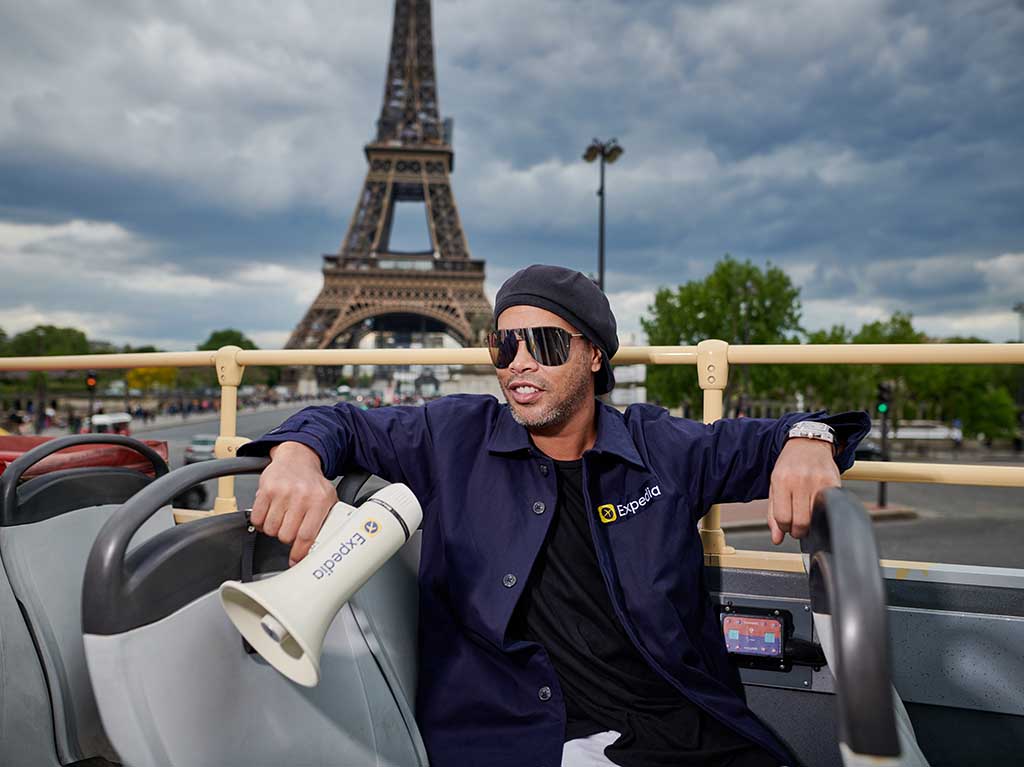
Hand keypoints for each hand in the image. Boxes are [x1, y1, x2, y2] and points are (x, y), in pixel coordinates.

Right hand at [250, 441, 337, 565]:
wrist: (297, 459)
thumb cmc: (312, 483)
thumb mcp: (328, 499)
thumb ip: (327, 521)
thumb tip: (322, 548)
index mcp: (319, 500)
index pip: (307, 535)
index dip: (299, 553)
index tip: (295, 560)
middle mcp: (301, 496)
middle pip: (286, 535)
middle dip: (286, 537)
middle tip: (290, 529)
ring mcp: (282, 492)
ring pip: (270, 529)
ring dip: (274, 529)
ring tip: (281, 519)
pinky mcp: (265, 489)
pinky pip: (257, 518)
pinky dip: (261, 522)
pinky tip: (269, 514)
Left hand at [767, 438, 839, 544]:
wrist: (808, 444)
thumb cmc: (789, 466)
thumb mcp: (774, 485)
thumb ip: (773, 513)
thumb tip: (777, 539)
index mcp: (782, 481)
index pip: (783, 518)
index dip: (784, 528)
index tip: (787, 525)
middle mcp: (800, 481)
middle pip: (801, 522)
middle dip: (799, 531)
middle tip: (798, 526)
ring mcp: (819, 482)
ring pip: (816, 519)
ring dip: (811, 524)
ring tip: (807, 515)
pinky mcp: (835, 483)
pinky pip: (830, 509)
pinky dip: (824, 514)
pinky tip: (818, 507)